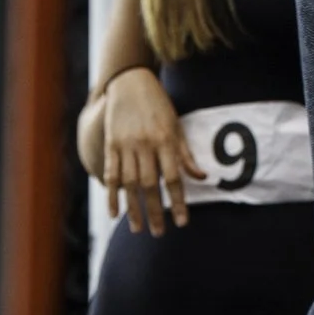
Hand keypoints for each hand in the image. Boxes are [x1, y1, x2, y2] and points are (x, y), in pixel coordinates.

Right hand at [100, 68, 204, 234]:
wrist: (129, 81)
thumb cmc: (158, 105)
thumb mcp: (176, 126)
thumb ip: (186, 154)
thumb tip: (202, 177)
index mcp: (165, 140)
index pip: (174, 178)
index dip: (179, 202)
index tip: (182, 222)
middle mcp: (145, 144)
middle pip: (151, 185)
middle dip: (155, 212)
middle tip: (159, 233)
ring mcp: (126, 145)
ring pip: (130, 183)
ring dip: (133, 209)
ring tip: (137, 229)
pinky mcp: (111, 144)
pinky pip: (111, 174)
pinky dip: (112, 195)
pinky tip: (115, 213)